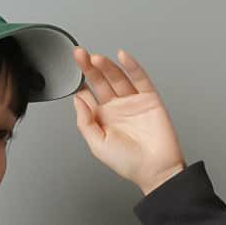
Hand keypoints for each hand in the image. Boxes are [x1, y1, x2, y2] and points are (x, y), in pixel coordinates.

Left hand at [70, 46, 185, 192]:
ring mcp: (132, 101)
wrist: (155, 169)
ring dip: (106, 66)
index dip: (79, 83)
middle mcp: (116, 108)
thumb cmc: (128, 163)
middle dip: (89, 68)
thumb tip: (77, 101)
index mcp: (102, 119)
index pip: (87, 95)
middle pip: (100, 82)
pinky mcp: (148, 98)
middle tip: (79, 55)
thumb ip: (85, 123)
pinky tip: (122, 57)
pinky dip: (131, 66)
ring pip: (117, 77)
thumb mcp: (97, 145)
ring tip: (95, 58)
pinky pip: (139, 78)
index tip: (70, 73)